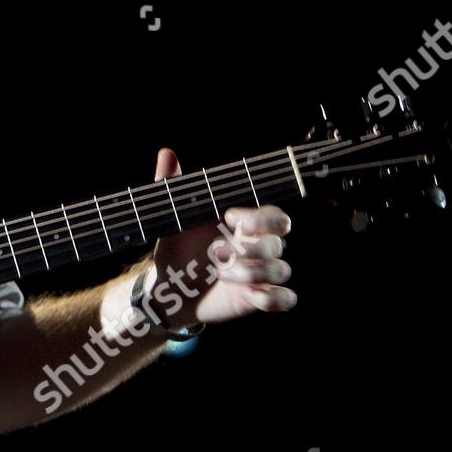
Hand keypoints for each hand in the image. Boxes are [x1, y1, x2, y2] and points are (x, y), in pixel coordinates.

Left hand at [147, 147, 295, 328]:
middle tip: (215, 252)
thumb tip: (167, 153)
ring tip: (221, 274)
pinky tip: (251, 295)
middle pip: (278, 243)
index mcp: (244, 224)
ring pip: (281, 269)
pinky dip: (274, 298)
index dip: (259, 218)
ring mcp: (261, 273)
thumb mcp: (174, 218)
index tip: (228, 217)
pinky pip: (285, 299)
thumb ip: (172, 185)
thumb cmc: (177, 248)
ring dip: (252, 273)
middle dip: (250, 248)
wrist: (169, 287)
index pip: (273, 216)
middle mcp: (258, 246)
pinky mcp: (260, 298)